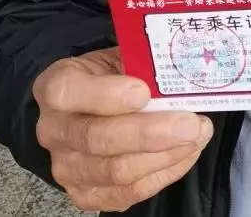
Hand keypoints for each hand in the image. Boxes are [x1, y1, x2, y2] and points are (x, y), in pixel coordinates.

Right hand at [34, 47, 212, 212]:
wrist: (97, 104)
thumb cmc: (115, 77)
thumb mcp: (122, 56)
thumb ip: (144, 65)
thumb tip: (185, 72)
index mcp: (55, 86)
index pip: (67, 92)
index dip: (106, 95)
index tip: (144, 92)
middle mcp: (53, 130)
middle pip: (97, 139)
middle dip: (151, 133)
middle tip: (190, 124)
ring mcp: (67, 167)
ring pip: (116, 171)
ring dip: (165, 155)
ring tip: (197, 135)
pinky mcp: (86, 193)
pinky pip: (128, 193)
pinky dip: (164, 173)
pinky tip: (186, 153)